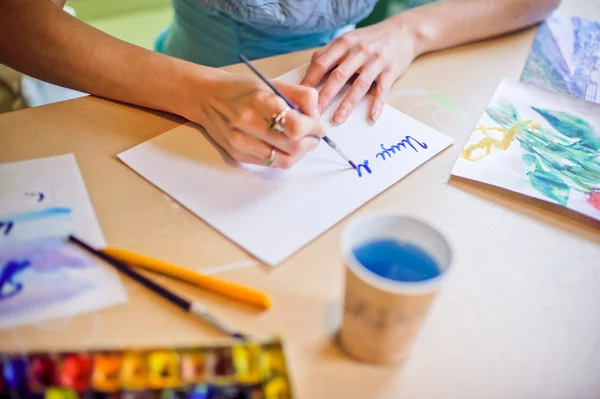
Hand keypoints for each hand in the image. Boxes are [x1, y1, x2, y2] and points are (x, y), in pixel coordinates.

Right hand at [185, 72, 323, 168]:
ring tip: (301, 142)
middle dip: (310, 142)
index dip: (313, 128)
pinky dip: (284, 157)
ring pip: (284, 160)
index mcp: (260, 101)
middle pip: (293, 146)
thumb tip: (317, 114)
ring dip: (299, 153)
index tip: (317, 125)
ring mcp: (242, 142)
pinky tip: (284, 146)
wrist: (206, 98)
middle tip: (313, 135)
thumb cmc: (242, 90)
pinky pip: (270, 164)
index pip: (296, 125)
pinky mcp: (238, 155)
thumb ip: (299, 95)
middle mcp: (248, 123)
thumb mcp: (271, 83)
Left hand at [300, 19, 418, 123]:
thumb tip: (309, 73)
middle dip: (325, 96)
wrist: (403, 32)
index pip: (322, 62)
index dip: (310, 80)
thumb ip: (329, 54)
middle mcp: (359, 51)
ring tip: (337, 119)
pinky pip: (382, 90)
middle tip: (315, 113)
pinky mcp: (391, 71)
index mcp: (344, 43)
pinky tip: (371, 117)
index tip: (301, 97)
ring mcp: (376, 61)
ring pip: (359, 85)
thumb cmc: (371, 39)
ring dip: (347, 104)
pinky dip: (377, 104)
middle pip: (338, 76)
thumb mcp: (348, 39)